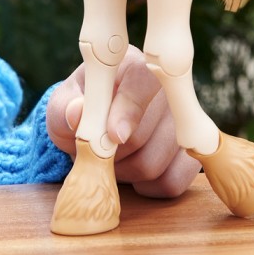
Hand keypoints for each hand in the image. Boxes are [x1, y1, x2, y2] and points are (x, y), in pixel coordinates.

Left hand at [46, 46, 200, 197]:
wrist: (96, 129)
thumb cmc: (80, 111)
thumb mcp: (62, 105)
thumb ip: (65, 107)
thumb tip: (77, 113)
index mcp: (132, 66)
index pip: (142, 81)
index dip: (129, 110)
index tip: (112, 136)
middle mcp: (166, 91)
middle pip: (143, 134)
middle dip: (111, 152)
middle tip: (96, 151)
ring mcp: (183, 124)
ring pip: (155, 163)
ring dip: (125, 172)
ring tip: (112, 159)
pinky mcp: (191, 155)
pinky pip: (172, 182)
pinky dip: (147, 188)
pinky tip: (135, 175)